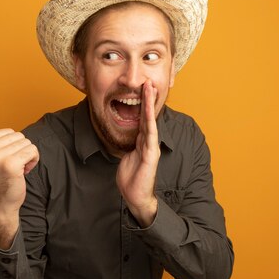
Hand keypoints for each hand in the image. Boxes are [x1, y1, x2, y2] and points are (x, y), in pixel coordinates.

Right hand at [0, 120, 38, 248]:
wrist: (0, 204)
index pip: (9, 132)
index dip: (11, 146)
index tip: (2, 161)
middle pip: (19, 136)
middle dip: (20, 151)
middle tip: (10, 167)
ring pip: (27, 143)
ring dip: (27, 157)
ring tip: (16, 171)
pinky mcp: (10, 165)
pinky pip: (32, 151)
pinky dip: (33, 161)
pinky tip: (23, 173)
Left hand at [116, 80, 159, 226]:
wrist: (136, 196)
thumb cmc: (132, 179)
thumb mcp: (127, 157)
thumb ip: (129, 145)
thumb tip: (127, 136)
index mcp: (142, 142)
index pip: (143, 119)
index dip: (142, 103)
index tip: (142, 88)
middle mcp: (148, 142)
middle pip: (148, 116)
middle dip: (148, 99)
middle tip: (148, 82)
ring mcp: (150, 148)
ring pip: (150, 122)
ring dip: (150, 106)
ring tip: (150, 90)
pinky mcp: (150, 156)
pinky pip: (150, 137)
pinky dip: (151, 124)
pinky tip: (151, 114)